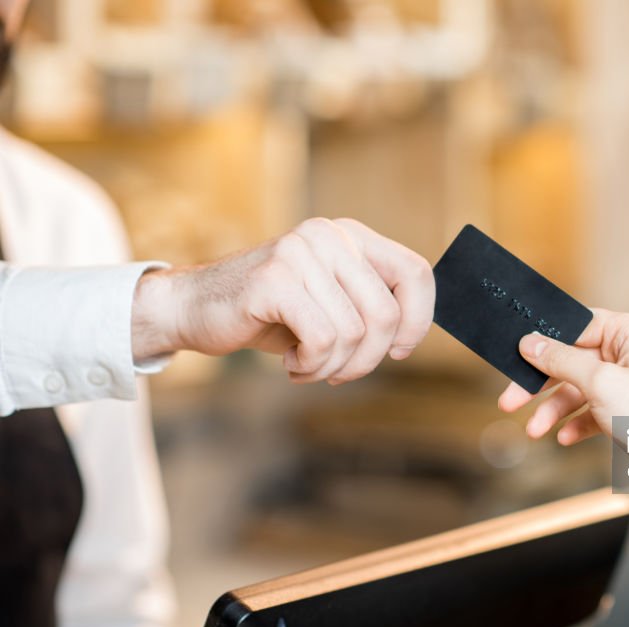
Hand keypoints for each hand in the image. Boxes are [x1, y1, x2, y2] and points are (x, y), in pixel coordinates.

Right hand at [131, 217, 434, 384]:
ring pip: (354, 334)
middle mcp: (329, 236)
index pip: (415, 273)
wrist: (194, 308)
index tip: (399, 350)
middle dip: (368, 359)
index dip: (418, 320)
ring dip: (335, 367)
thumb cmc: (271, 314)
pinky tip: (293, 364)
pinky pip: (323, 340)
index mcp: (351, 236)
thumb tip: (411, 335)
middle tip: (341, 372)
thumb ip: (370, 307)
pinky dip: (313, 365)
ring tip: (309, 366)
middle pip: (386, 314)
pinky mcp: (275, 280)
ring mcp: (300, 253)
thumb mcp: (331, 303)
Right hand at [497, 309, 628, 519]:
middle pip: (576, 359)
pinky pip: (597, 407)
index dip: (546, 342)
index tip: (519, 356)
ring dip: (557, 410)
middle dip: (543, 384)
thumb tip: (532, 342)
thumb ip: (561, 360)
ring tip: (536, 431)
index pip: (579, 325)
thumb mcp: (599, 384)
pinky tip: (564, 438)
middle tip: (511, 400)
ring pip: (583, 387)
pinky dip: (579, 422)